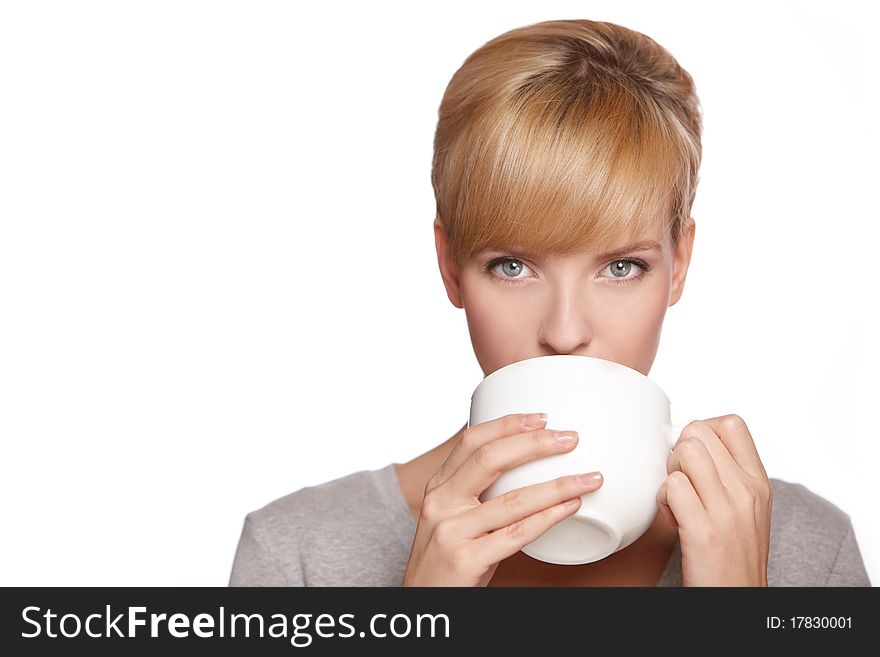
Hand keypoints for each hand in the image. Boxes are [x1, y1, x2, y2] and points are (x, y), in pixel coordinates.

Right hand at [401, 412, 603, 585]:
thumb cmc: (448, 558)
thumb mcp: (451, 516)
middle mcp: (441, 503)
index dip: (507, 425)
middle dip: (535, 444)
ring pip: (511, 500)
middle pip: (489, 459)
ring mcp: (452, 532)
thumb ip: (476, 491)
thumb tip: (526, 463)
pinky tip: (571, 508)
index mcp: (438, 487)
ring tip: (589, 478)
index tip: (542, 417)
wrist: (425, 603)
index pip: (471, 442)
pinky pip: (516, 535)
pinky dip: (548, 518)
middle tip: (571, 439)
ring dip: (557, 485)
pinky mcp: (466, 559)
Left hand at [656, 414, 771, 585]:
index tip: (694, 457)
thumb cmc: (734, 553)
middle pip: (698, 431)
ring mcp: (727, 510)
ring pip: (685, 452)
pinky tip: (672, 518)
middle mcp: (746, 490)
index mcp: (758, 481)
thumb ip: (726, 474)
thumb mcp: (746, 508)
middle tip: (681, 480)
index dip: (702, 431)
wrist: (738, 599)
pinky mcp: (704, 531)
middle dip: (678, 450)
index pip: (731, 423)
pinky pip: (671, 486)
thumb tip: (689, 443)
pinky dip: (662, 499)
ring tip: (676, 498)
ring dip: (669, 472)